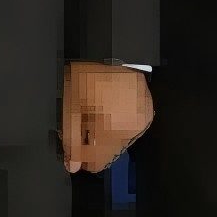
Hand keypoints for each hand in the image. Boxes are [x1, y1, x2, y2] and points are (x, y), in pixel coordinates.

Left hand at [57, 60, 153, 176]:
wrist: (109, 51)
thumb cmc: (87, 77)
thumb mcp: (70, 109)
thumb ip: (72, 141)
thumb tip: (73, 165)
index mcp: (114, 130)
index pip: (98, 162)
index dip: (81, 159)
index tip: (72, 155)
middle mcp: (133, 129)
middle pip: (109, 150)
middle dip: (91, 142)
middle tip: (79, 124)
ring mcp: (142, 119)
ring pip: (119, 139)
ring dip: (104, 132)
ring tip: (93, 111)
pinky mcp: (146, 110)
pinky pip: (128, 126)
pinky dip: (115, 122)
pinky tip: (106, 108)